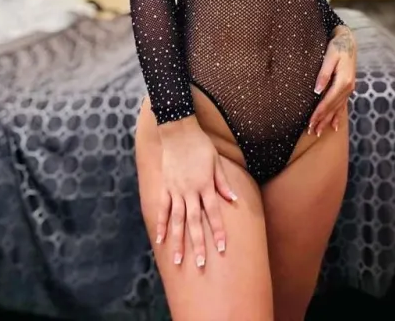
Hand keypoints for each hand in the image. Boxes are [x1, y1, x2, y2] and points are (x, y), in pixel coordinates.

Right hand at [154, 116, 237, 267]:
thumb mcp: (216, 161)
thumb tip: (233, 200)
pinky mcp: (165, 187)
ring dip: (178, 241)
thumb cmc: (200, 144)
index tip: (221, 248)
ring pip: (178, 220)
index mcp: (205, 185)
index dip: (218, 231)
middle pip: (195, 222)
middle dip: (199, 244)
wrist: (177, 130)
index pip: (213, 213)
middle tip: (201, 264)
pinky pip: (164, 209)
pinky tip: (161, 240)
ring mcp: (176, 190)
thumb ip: (223, 182)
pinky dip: (162, 224)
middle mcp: (190, 191)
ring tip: (178, 261)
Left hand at [309, 26, 355, 136]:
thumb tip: (317, 90)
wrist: (348, 41)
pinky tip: (334, 125)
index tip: (310, 122)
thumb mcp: (329, 57)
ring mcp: (349, 89)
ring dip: (328, 121)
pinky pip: (342, 105)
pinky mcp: (348, 88)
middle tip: (311, 132)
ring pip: (337, 109)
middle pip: (332, 108)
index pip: (328, 101)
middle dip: (322, 120)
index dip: (319, 113)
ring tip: (319, 131)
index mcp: (343, 81)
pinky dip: (337, 116)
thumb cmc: (337, 47)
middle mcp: (348, 88)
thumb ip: (324, 74)